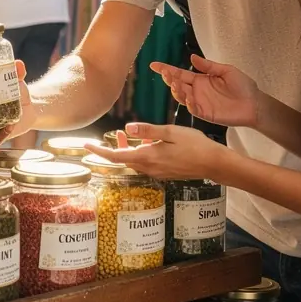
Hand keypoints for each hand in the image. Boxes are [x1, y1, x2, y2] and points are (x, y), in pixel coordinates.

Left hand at [85, 122, 228, 180]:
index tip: (86, 146)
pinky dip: (140, 153)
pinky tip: (147, 143)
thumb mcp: (170, 132)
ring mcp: (158, 172)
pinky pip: (146, 164)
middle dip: (114, 149)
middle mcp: (150, 168)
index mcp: (148, 157)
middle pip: (124, 160)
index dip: (99, 152)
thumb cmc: (195, 145)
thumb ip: (147, 131)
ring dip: (128, 150)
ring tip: (126, 135)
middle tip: (110, 136)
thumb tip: (127, 129)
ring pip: (135, 161)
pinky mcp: (165, 173)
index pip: (116, 156)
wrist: (214, 164)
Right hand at [151, 55, 259, 128]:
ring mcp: (199, 103)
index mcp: (200, 79)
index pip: (179, 73)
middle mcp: (196, 91)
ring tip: (176, 85)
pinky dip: (189, 104)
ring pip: (181, 97)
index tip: (154, 65)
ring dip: (177, 91)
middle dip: (169, 79)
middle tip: (166, 74)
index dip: (166, 69)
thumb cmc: (243, 86)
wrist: (254, 103)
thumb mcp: (226, 70)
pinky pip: (193, 109)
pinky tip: (189, 98)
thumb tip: (191, 56)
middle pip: (177, 85)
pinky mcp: (205, 114)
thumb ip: (208, 66)